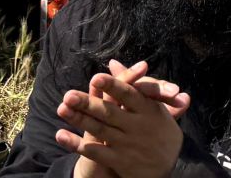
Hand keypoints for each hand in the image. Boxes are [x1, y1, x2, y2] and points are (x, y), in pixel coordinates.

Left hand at [54, 68, 185, 175]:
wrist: (169, 168)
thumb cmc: (161, 130)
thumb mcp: (154, 105)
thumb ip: (131, 84)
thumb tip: (112, 63)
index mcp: (148, 109)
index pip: (129, 95)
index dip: (113, 87)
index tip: (96, 78)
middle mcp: (137, 125)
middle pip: (109, 112)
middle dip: (88, 104)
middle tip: (69, 95)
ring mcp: (127, 144)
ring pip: (99, 130)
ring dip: (79, 120)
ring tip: (62, 109)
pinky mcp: (119, 161)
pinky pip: (95, 152)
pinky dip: (77, 144)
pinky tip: (61, 135)